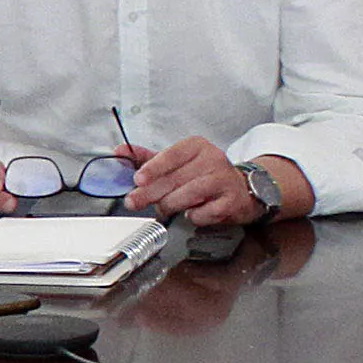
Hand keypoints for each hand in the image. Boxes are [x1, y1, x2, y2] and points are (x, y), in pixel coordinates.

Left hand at [122, 134, 249, 222]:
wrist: (241, 189)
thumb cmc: (204, 175)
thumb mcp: (178, 162)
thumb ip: (149, 158)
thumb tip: (121, 151)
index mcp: (197, 146)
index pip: (171, 155)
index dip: (153, 168)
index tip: (137, 179)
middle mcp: (212, 159)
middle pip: (175, 178)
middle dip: (150, 193)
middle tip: (135, 202)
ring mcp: (224, 180)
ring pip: (188, 195)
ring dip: (171, 205)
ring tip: (166, 208)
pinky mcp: (231, 200)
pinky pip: (204, 212)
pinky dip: (193, 216)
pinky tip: (192, 213)